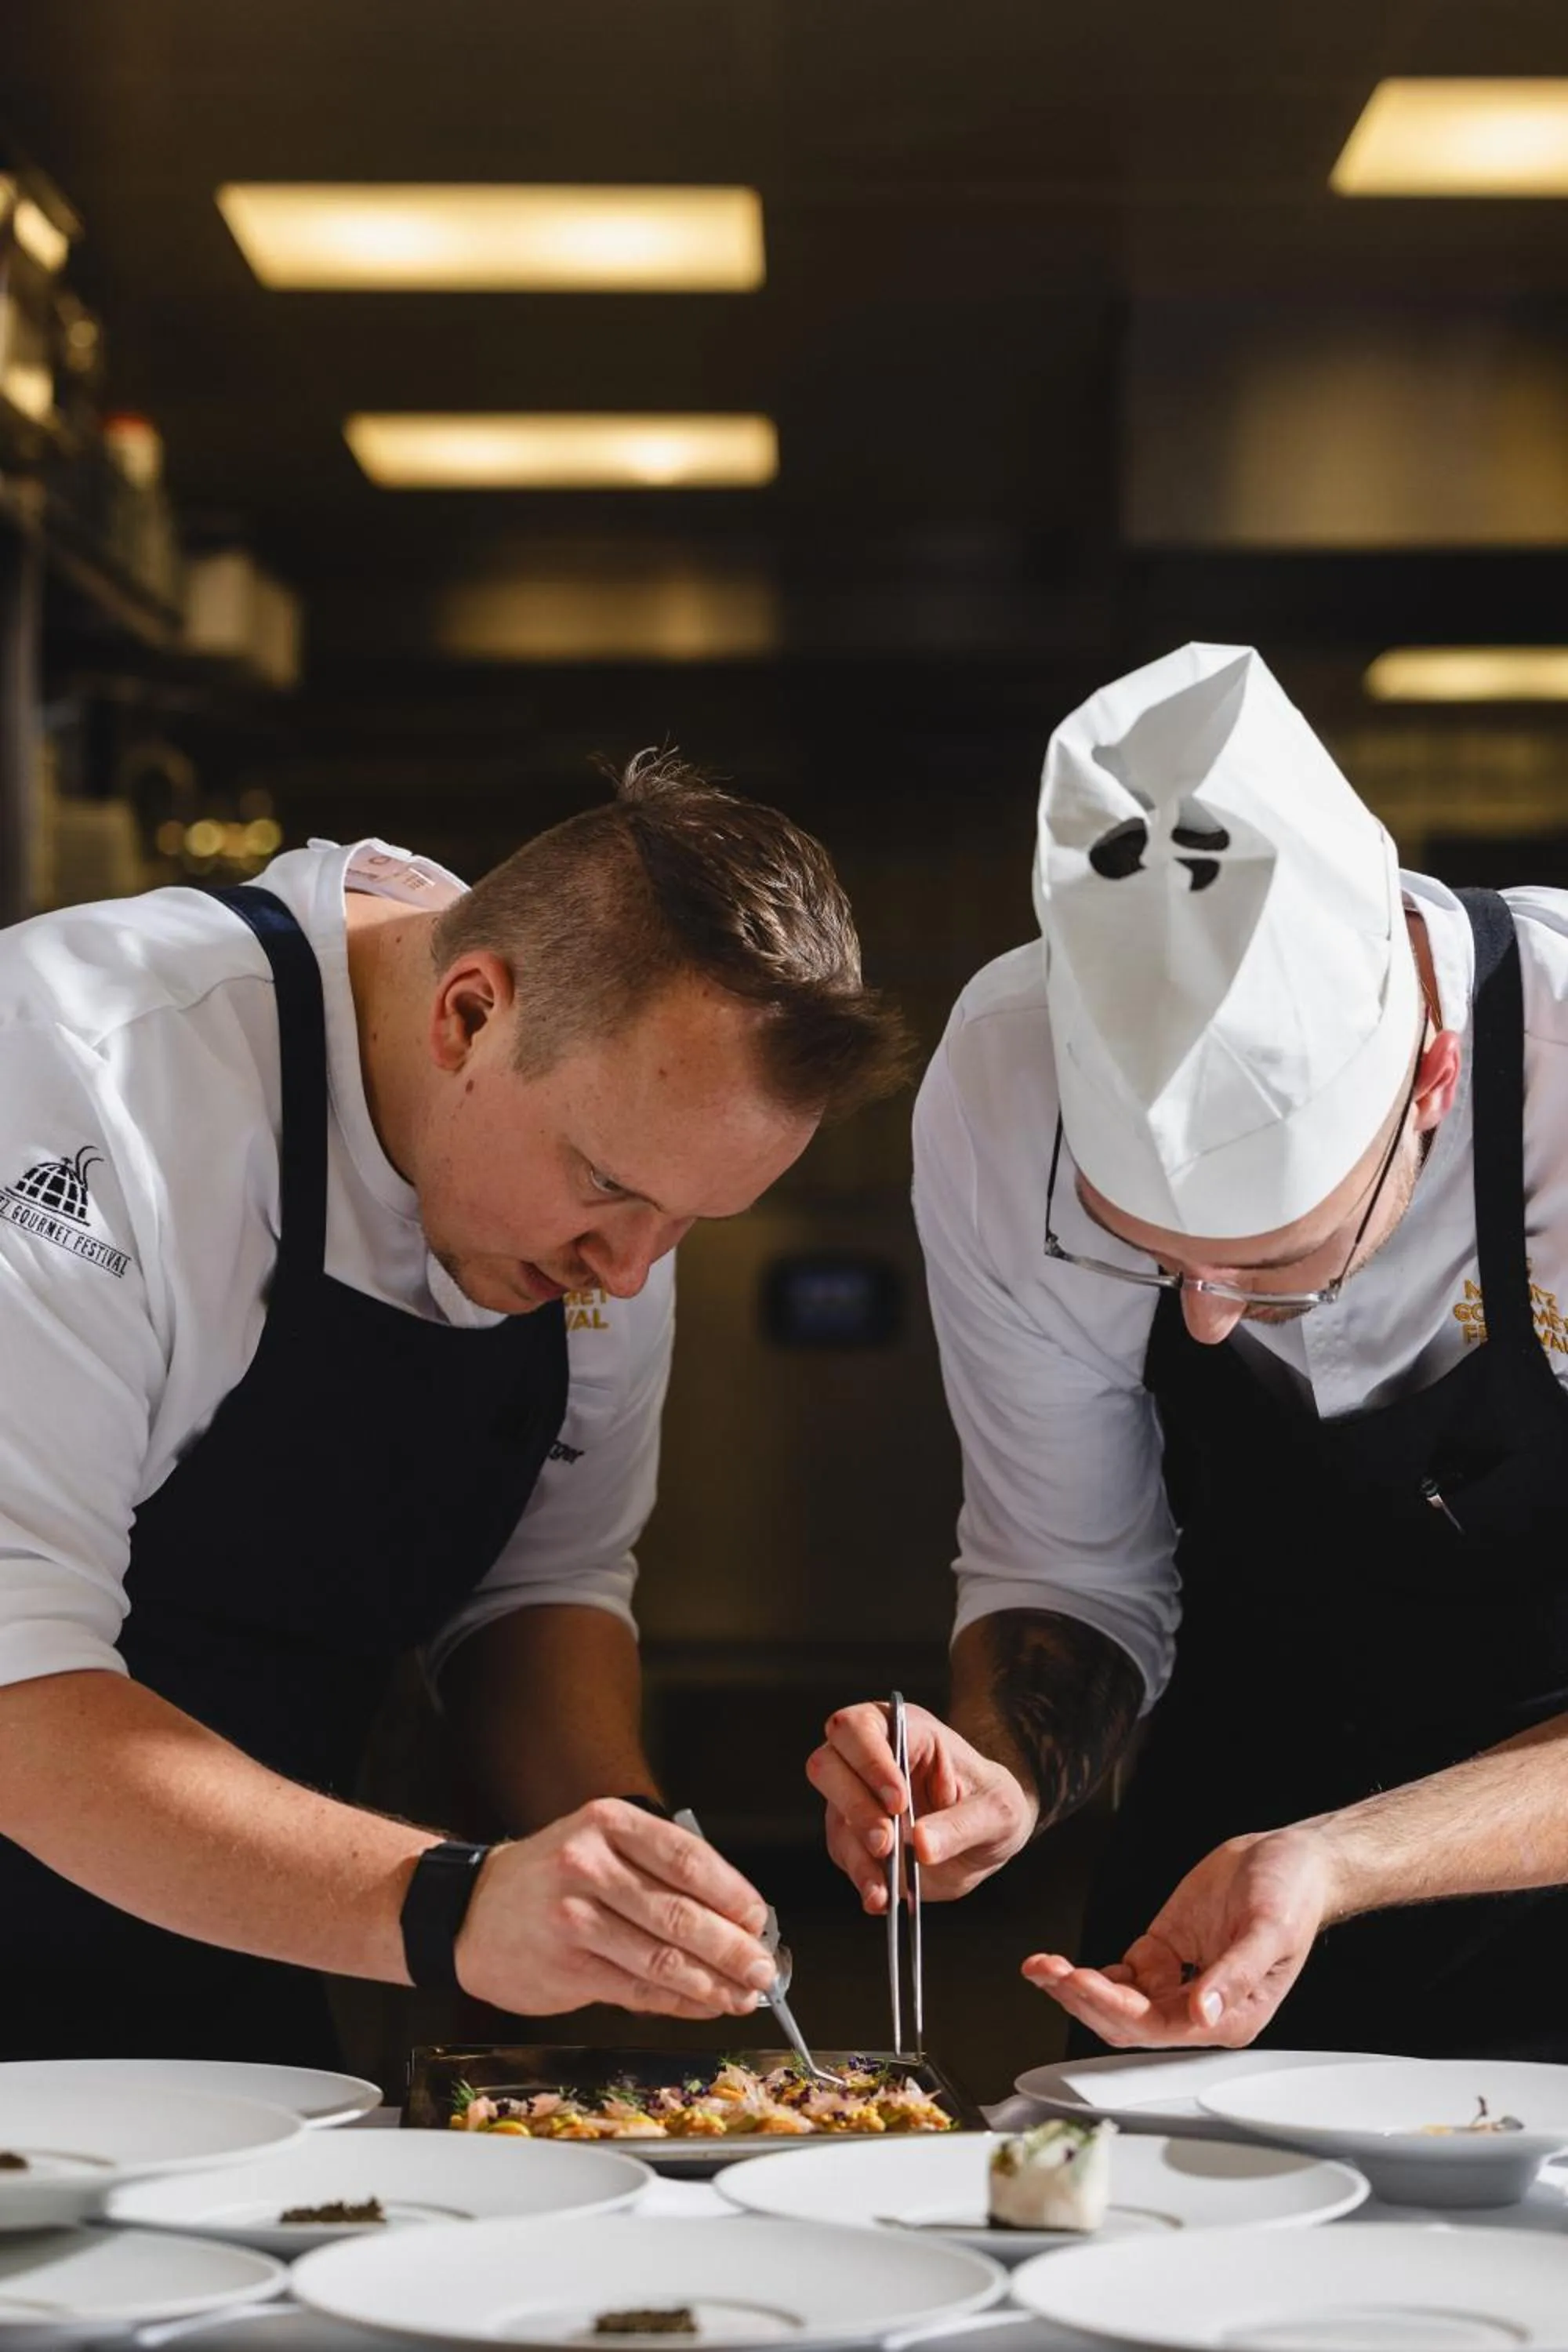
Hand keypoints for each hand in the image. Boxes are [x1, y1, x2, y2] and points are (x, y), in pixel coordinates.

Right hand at [455, 1798, 777, 2018]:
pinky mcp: (565, 1967)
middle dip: (733, 1948)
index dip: (734, 1896)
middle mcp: (589, 1865)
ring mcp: (573, 1917)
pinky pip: (637, 1989)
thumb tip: (735, 1920)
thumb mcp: (601, 1847)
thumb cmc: (550, 1878)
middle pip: (681, 1914)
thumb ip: (660, 1875)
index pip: (689, 1860)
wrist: (469, 1911)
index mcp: (609, 1824)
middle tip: (764, 1969)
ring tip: (743, 1995)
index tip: (760, 1921)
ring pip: (662, 1958)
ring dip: (713, 1983)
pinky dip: (678, 2002)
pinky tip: (702, 2005)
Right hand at [807, 1700, 1037, 1909]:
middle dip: (855, 1806)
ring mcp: (857, 1797)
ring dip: (857, 1852)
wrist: (989, 1838)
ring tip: (887, 1883)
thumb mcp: (997, 1810)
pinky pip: (845, 1856)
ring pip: (833, 1815)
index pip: (860, 1727)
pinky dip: (862, 1879)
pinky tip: (882, 1897)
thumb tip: (921, 1845)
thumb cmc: (991, 1803)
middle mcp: (869, 1759)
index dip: (869, 1760)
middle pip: (827, 1765)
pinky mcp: (855, 1837)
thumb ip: (962, 1825)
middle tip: (887, 1842)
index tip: (897, 1801)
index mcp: (903, 1730)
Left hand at [1021, 1824, 1337, 2047]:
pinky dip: (1090, 1971)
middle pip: (1128, 2019)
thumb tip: (1204, 2012)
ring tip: (1040, 1965)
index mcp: (1229, 2016)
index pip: (1158, 2026)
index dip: (1115, 2007)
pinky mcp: (1164, 1953)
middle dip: (1083, 1998)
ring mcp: (1178, 1981)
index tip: (1080, 1980)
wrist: (1290, 1859)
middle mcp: (1199, 2008)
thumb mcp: (1271, 1931)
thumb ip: (1236, 1974)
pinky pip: (1120, 1975)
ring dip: (1078, 1987)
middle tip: (1046, 1970)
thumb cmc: (1293, 1896)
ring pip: (1117, 2000)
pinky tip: (1060, 1963)